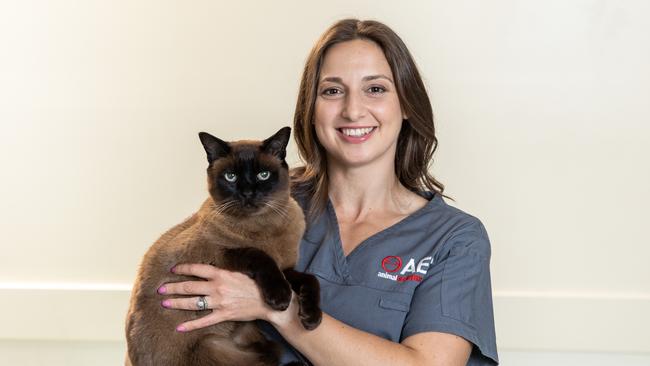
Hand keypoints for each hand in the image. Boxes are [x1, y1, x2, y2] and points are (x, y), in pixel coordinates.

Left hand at [158, 263, 290, 331]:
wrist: (269, 301)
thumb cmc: (255, 285)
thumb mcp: (241, 272)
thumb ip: (225, 272)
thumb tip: (212, 269)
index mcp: (222, 274)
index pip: (197, 269)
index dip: (183, 269)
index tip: (174, 269)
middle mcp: (218, 287)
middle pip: (190, 287)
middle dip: (173, 287)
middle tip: (161, 288)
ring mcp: (219, 302)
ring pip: (193, 303)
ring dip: (177, 303)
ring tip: (165, 303)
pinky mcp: (223, 315)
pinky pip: (203, 321)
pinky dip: (190, 325)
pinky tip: (179, 327)